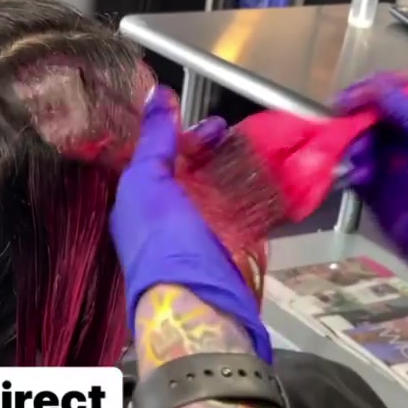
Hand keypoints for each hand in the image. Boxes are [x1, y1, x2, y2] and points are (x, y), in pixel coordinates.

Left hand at [110, 87, 271, 360]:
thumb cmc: (165, 249)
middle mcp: (164, 222)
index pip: (158, 159)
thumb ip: (153, 140)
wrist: (199, 312)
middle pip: (189, 175)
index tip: (212, 121)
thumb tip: (153, 94)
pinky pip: (241, 219)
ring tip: (257, 153)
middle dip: (212, 151)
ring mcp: (197, 240)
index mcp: (137, 205)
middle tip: (234, 134)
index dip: (182, 136)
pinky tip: (270, 186)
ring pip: (216, 194)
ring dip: (235, 171)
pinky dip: (255, 199)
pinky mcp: (228, 257)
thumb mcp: (149, 183)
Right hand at [337, 75, 407, 297]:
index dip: (372, 91)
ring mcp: (394, 170)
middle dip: (355, 121)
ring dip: (350, 147)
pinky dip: (348, 174)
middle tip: (343, 128)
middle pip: (372, 118)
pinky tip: (353, 176)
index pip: (396, 93)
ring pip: (359, 146)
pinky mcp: (379, 198)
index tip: (349, 99)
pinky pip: (355, 177)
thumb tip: (376, 89)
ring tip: (353, 158)